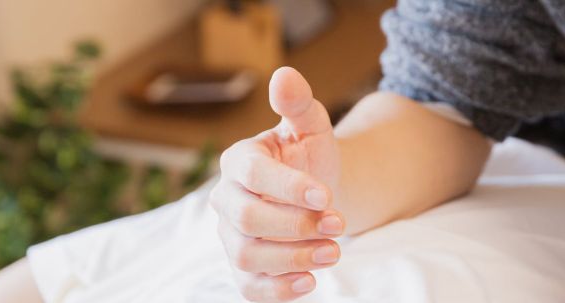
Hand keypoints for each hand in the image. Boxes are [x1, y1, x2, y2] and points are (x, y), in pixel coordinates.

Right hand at [210, 67, 345, 301]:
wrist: (314, 192)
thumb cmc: (309, 156)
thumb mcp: (311, 127)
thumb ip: (298, 104)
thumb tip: (285, 74)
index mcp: (239, 160)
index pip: (252, 175)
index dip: (287, 187)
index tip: (326, 195)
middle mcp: (227, 198)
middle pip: (248, 219)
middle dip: (296, 225)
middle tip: (338, 225)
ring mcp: (231, 234)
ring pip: (247, 255)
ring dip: (292, 258)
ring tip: (333, 253)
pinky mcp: (243, 265)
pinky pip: (248, 285)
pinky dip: (276, 290)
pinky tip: (309, 282)